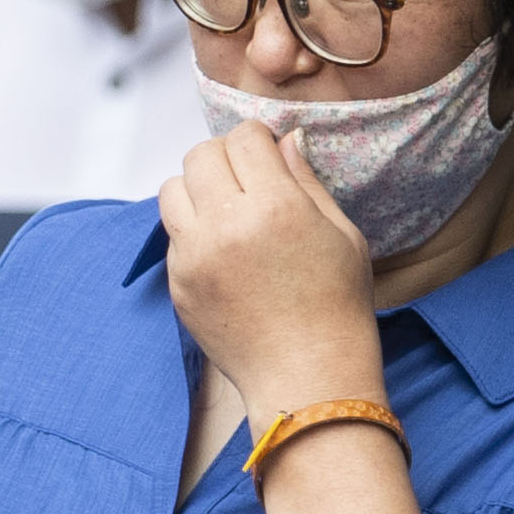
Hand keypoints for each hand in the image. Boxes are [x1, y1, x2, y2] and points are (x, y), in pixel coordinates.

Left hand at [158, 123, 380, 418]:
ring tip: (228, 209)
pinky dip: (192, 229)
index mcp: (275, 207)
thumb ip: (305, 180)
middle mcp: (225, 227)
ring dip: (197, 189)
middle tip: (247, 178)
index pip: (243, 138)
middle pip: (200, 156)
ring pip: (172, 189)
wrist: (307, 375)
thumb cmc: (337, 304)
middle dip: (224, 157)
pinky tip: (224, 250)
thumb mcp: (341, 233)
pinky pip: (172, 234)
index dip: (258, 139)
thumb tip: (286, 139)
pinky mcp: (177, 284)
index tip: (268, 152)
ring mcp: (193, 257)